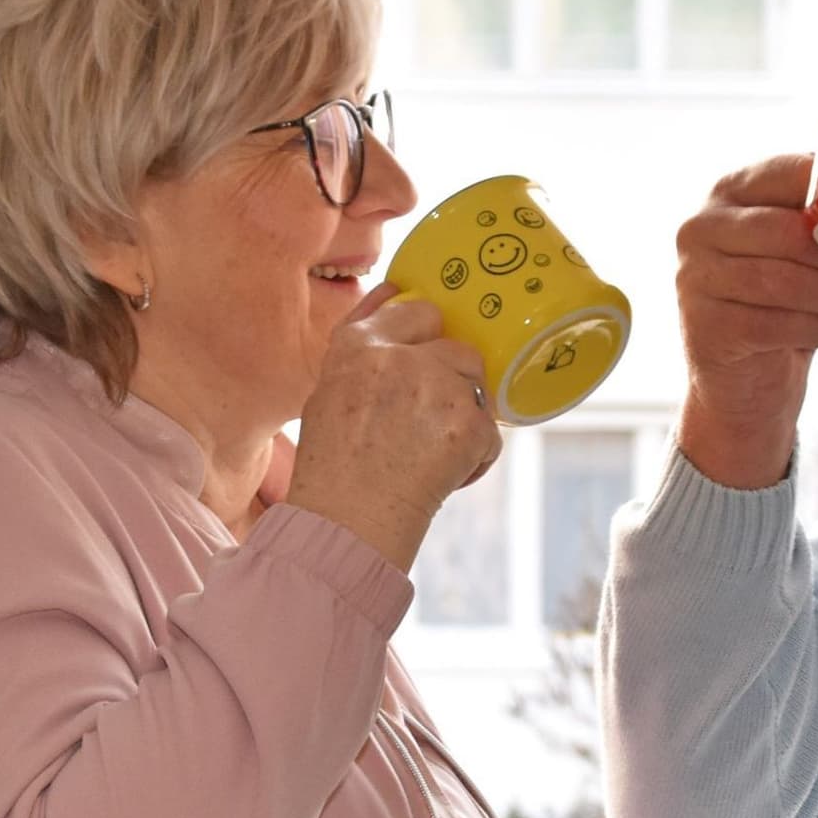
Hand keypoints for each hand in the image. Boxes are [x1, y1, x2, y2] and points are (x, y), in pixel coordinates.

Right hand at [287, 297, 498, 569]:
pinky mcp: (468, 423)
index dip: (423, 336)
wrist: (347, 523)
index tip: (424, 357)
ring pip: (475, 383)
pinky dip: (474, 456)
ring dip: (464, 414)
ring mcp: (436, 385)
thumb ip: (363, 349)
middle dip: (450, 372)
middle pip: (454, 342)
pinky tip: (442, 476)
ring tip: (430, 453)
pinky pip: (489, 431)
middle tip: (427, 417)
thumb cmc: (332, 467)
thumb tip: (393, 294)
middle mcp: (398, 355)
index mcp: (358, 344)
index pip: (412, 308)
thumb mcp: (329, 393)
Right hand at [670, 156, 817, 490]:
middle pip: (788, 233)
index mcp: (727, 193)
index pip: (788, 173)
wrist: (741, 383)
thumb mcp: (796, 250)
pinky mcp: (708, 330)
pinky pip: (780, 326)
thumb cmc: (781, 302)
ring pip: (785, 282)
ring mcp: (696, 281)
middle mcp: (700, 230)